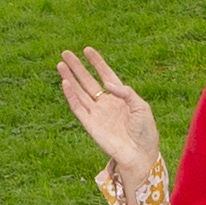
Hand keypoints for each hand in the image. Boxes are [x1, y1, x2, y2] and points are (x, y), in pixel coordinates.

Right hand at [53, 48, 163, 188]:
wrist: (140, 154)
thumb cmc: (145, 132)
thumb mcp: (142, 107)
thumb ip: (126, 92)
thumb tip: (107, 84)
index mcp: (120, 96)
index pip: (105, 74)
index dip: (96, 62)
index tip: (87, 50)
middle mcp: (106, 103)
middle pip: (88, 81)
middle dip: (77, 67)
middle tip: (66, 53)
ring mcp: (97, 113)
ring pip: (80, 92)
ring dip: (70, 78)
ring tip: (60, 65)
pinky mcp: (90, 124)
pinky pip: (78, 108)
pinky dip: (71, 96)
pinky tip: (65, 83)